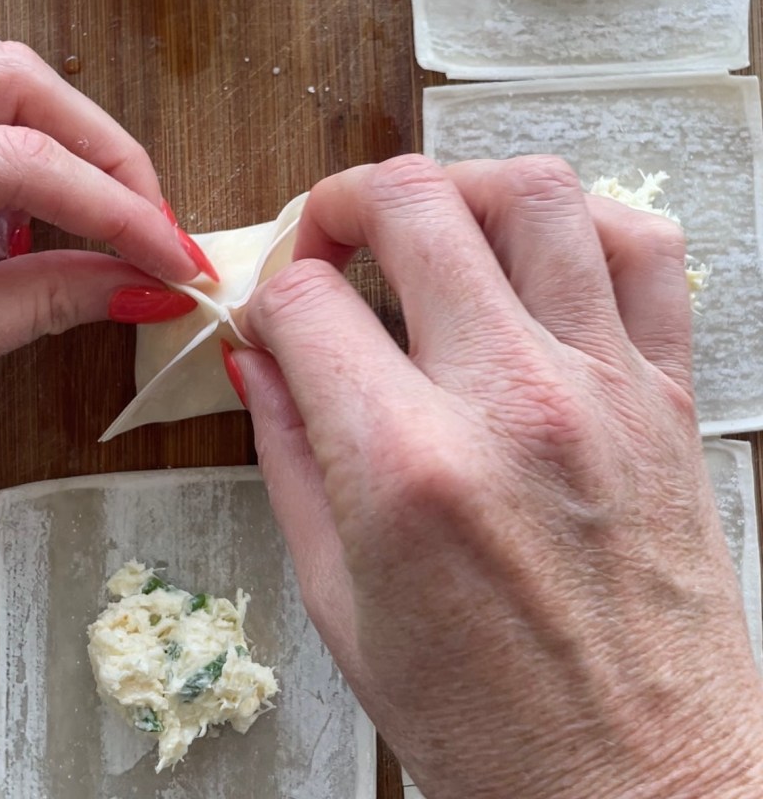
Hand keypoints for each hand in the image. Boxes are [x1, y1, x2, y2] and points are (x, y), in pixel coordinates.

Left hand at [0, 41, 217, 356]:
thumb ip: (51, 298)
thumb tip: (146, 292)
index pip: (43, 164)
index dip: (126, 217)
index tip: (178, 265)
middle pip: (31, 82)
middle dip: (109, 155)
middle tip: (153, 227)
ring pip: (13, 81)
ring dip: (72, 147)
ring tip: (101, 220)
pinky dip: (29, 146)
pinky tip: (35, 209)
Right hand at [229, 154, 762, 798]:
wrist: (640, 784)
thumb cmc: (491, 724)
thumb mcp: (341, 603)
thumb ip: (291, 457)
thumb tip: (260, 361)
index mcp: (408, 469)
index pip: (308, 303)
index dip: (270, 292)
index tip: (275, 309)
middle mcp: (511, 404)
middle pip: (414, 207)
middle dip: (345, 199)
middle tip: (331, 233)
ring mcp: (602, 389)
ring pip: (534, 195)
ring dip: (460, 186)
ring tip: (433, 224)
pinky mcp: (665, 396)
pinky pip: (643, 250)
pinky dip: (582, 221)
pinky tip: (539, 255)